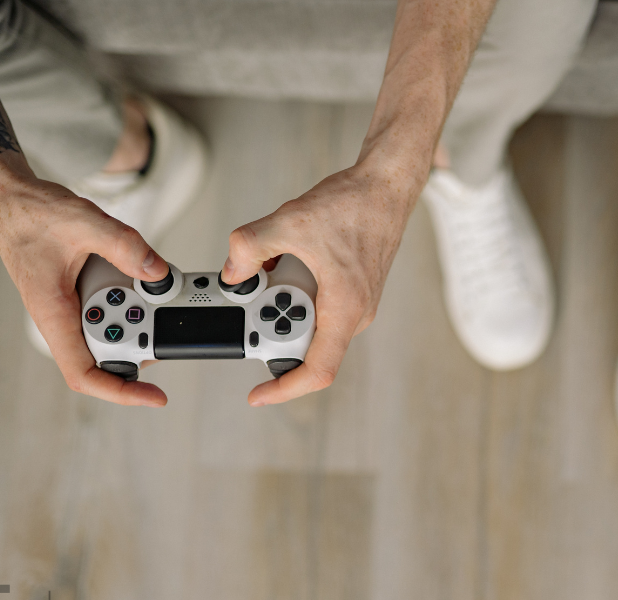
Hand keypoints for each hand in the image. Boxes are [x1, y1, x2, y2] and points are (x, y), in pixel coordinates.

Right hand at [0, 177, 170, 405]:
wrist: (9, 198)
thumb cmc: (30, 214)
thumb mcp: (84, 222)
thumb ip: (124, 245)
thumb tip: (157, 271)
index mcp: (52, 313)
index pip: (83, 374)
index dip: (121, 392)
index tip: (154, 396)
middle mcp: (60, 318)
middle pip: (106, 356)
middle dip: (140, 343)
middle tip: (164, 319)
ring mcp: (69, 309)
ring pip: (110, 331)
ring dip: (136, 316)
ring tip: (153, 292)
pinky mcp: (78, 296)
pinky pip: (109, 308)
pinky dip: (129, 299)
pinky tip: (142, 281)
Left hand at [221, 163, 410, 405]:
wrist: (386, 188)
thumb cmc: (356, 206)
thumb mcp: (290, 222)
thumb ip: (250, 248)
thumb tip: (232, 273)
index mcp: (345, 309)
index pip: (318, 370)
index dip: (285, 389)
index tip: (258, 394)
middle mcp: (354, 315)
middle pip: (301, 342)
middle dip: (270, 318)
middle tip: (257, 286)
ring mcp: (354, 305)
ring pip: (305, 320)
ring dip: (281, 298)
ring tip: (279, 262)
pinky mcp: (349, 293)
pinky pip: (314, 305)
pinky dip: (293, 287)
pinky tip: (291, 259)